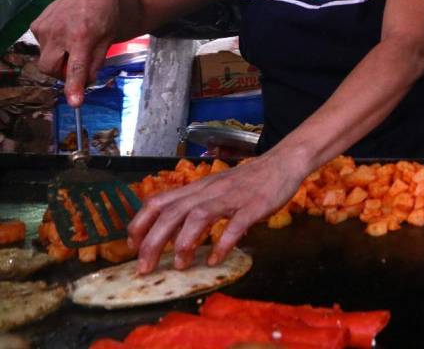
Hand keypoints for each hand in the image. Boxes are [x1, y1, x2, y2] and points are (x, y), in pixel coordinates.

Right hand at [31, 0, 120, 106]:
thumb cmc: (106, 17)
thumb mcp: (108, 41)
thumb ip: (96, 63)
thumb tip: (84, 83)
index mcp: (82, 36)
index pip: (76, 68)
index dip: (74, 87)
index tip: (75, 101)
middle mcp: (59, 31)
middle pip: (50, 68)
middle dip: (61, 72)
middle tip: (76, 65)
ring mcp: (45, 27)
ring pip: (45, 57)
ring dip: (58, 57)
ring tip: (73, 43)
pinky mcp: (36, 24)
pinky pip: (41, 46)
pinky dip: (53, 46)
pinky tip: (65, 35)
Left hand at [127, 150, 307, 272]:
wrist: (283, 162)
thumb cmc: (250, 179)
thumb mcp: (217, 187)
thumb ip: (198, 205)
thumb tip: (177, 234)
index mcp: (198, 187)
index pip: (159, 201)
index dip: (140, 223)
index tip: (133, 245)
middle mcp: (209, 191)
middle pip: (172, 213)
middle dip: (153, 242)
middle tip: (145, 267)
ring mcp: (231, 197)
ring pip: (198, 216)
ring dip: (184, 243)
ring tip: (180, 265)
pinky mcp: (254, 205)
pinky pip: (235, 225)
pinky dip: (222, 243)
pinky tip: (216, 258)